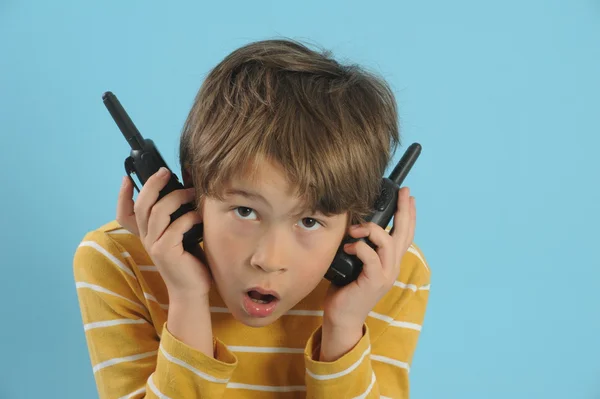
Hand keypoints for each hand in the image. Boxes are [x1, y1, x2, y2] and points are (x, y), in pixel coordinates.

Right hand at [116, 167, 211, 300]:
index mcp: (146, 233)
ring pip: (157, 212)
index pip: (124, 214)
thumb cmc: (189, 260)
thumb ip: (175, 217)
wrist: (191, 290)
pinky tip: (199, 216)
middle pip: (141, 205)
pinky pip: (175, 227)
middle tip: (165, 172)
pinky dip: (189, 217)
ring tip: (190, 192)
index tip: (126, 177)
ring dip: (175, 197)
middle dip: (151, 184)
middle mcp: (146, 238)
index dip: (122, 196)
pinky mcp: (166, 252)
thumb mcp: (179, 235)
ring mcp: (154, 245)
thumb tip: (185, 188)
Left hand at [322, 186, 415, 330]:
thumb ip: (362, 247)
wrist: (342, 317)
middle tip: (404, 193)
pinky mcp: (374, 281)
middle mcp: (392, 267)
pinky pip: (371, 256)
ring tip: (355, 229)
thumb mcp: (356, 262)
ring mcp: (385, 275)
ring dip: (371, 230)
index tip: (409, 197)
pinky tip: (349, 248)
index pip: (404, 234)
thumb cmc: (346, 289)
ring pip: (388, 242)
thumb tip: (354, 224)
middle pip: (404, 234)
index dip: (409, 215)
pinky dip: (360, 247)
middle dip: (405, 211)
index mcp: (389, 261)